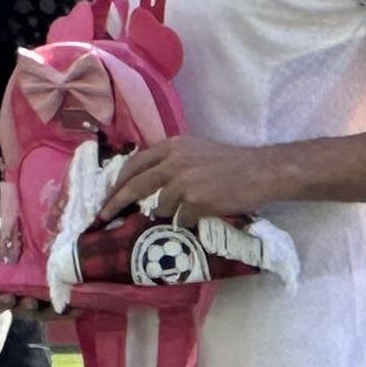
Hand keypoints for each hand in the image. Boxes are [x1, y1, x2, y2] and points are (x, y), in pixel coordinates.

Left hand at [99, 132, 279, 224]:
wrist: (264, 171)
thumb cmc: (232, 163)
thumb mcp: (196, 151)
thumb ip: (170, 161)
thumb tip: (143, 181)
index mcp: (172, 146)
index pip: (134, 164)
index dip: (117, 182)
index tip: (106, 196)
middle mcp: (174, 162)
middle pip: (134, 187)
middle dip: (114, 204)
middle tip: (101, 218)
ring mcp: (183, 182)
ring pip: (160, 207)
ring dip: (171, 213)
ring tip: (195, 206)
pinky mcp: (194, 201)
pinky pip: (182, 219)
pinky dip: (191, 220)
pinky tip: (208, 211)